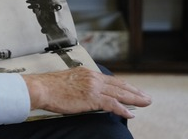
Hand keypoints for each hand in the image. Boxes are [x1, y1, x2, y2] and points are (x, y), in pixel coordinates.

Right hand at [22, 67, 151, 118]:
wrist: (41, 88)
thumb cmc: (49, 87)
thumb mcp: (68, 81)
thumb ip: (81, 86)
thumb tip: (87, 95)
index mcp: (87, 73)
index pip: (111, 80)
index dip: (124, 86)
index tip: (133, 90)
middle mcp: (92, 78)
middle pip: (119, 85)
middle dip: (134, 92)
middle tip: (146, 98)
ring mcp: (93, 87)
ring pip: (119, 93)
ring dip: (134, 99)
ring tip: (145, 103)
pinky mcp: (91, 97)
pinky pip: (112, 104)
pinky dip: (123, 109)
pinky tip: (130, 113)